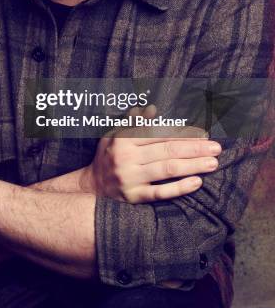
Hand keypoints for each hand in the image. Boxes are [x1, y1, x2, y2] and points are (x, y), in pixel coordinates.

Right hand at [81, 105, 221, 202]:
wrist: (91, 188)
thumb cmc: (108, 157)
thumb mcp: (114, 135)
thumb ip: (134, 123)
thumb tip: (152, 109)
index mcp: (124, 140)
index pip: (159, 134)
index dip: (182, 133)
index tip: (203, 133)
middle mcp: (127, 158)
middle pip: (167, 150)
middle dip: (194, 148)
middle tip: (216, 147)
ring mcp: (131, 179)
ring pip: (167, 170)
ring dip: (192, 165)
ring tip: (212, 163)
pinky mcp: (135, 198)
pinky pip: (161, 193)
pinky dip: (179, 188)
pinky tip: (197, 182)